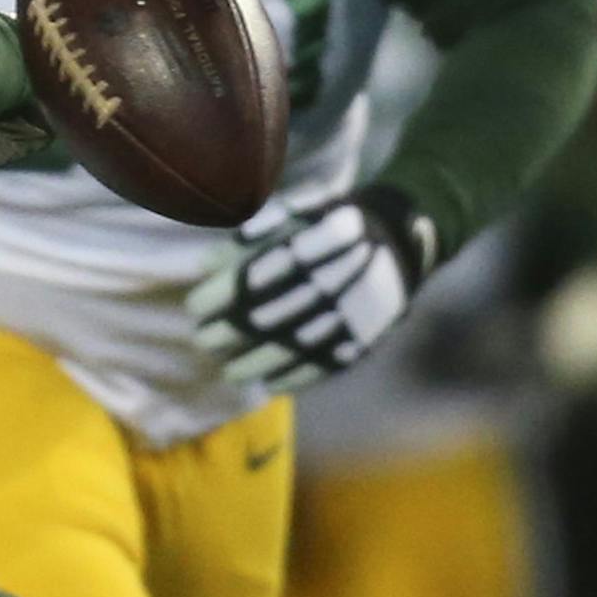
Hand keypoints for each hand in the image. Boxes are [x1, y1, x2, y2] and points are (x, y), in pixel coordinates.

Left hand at [187, 190, 436, 391]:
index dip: (216, 297)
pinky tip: (268, 383)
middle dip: (226, 334)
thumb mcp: (296, 213)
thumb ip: (252, 234)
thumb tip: (205, 264)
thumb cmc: (332, 223)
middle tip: (204, 339)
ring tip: (228, 371)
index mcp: (308, 247)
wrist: (402, 235)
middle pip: (263, 318)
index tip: (194, 306)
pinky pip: (323, 366)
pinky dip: (292, 379)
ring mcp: (348, 315)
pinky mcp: (364, 338)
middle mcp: (329, 283)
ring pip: (289, 350)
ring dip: (251, 365)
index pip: (249, 279)